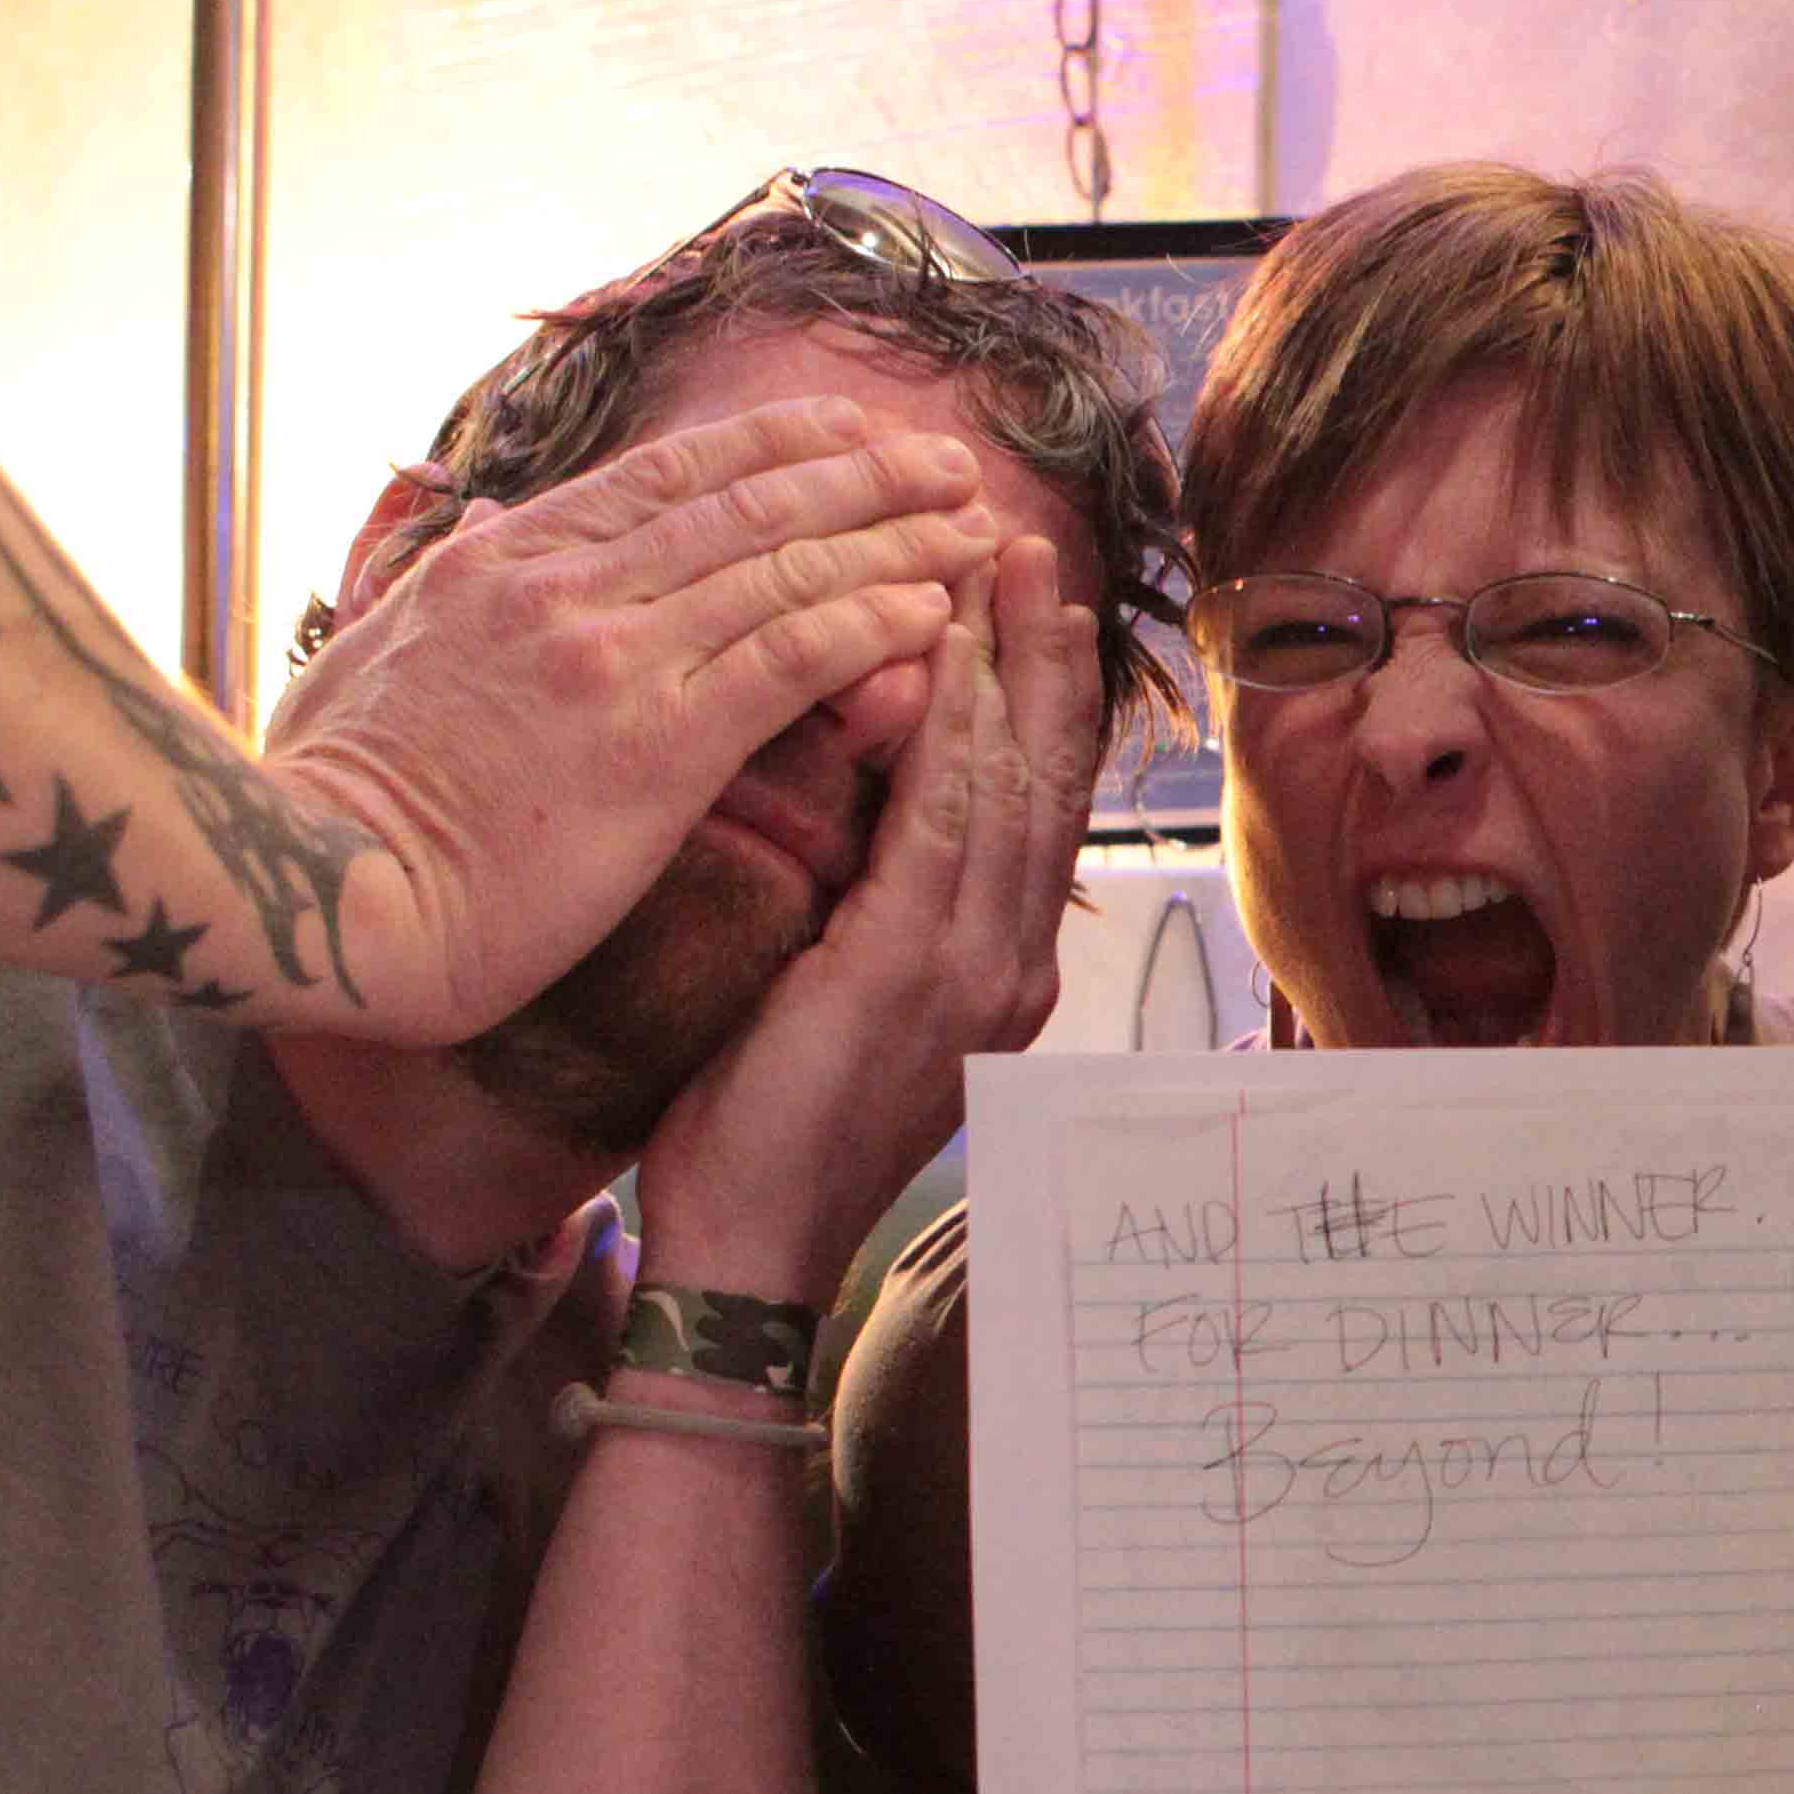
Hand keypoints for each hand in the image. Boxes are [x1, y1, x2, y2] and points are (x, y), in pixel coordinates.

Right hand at [267, 397, 1013, 1043]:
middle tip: (947, 459)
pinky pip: (791, 658)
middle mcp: (566, 586)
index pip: (665, 474)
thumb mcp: (363, 649)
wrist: (321, 897)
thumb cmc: (333, 801)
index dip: (772, 443)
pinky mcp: (656, 744)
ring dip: (896, 537)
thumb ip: (429, 578)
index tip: (844, 428)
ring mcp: (615, 658)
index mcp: (500, 560)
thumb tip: (471, 520)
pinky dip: (872, 623)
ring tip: (973, 523)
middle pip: (748, 501)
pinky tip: (933, 611)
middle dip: (862, 474)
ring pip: (787, 566)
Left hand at [634, 542, 1107, 1301]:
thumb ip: (870, 914)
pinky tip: (941, 653)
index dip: (1036, 699)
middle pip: (1045, 777)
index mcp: (995, 970)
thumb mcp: (837, 1003)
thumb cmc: (766, 1135)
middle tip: (1023, 543)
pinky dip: (950, 728)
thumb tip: (857, 823)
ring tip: (998, 563)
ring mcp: (975, 970)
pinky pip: (943, 821)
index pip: (1030, 808)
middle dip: (1040, 654)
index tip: (1024, 602)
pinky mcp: (912, 973)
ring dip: (1008, 662)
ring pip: (1011, 782)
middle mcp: (1009, 964)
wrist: (749, 1249)